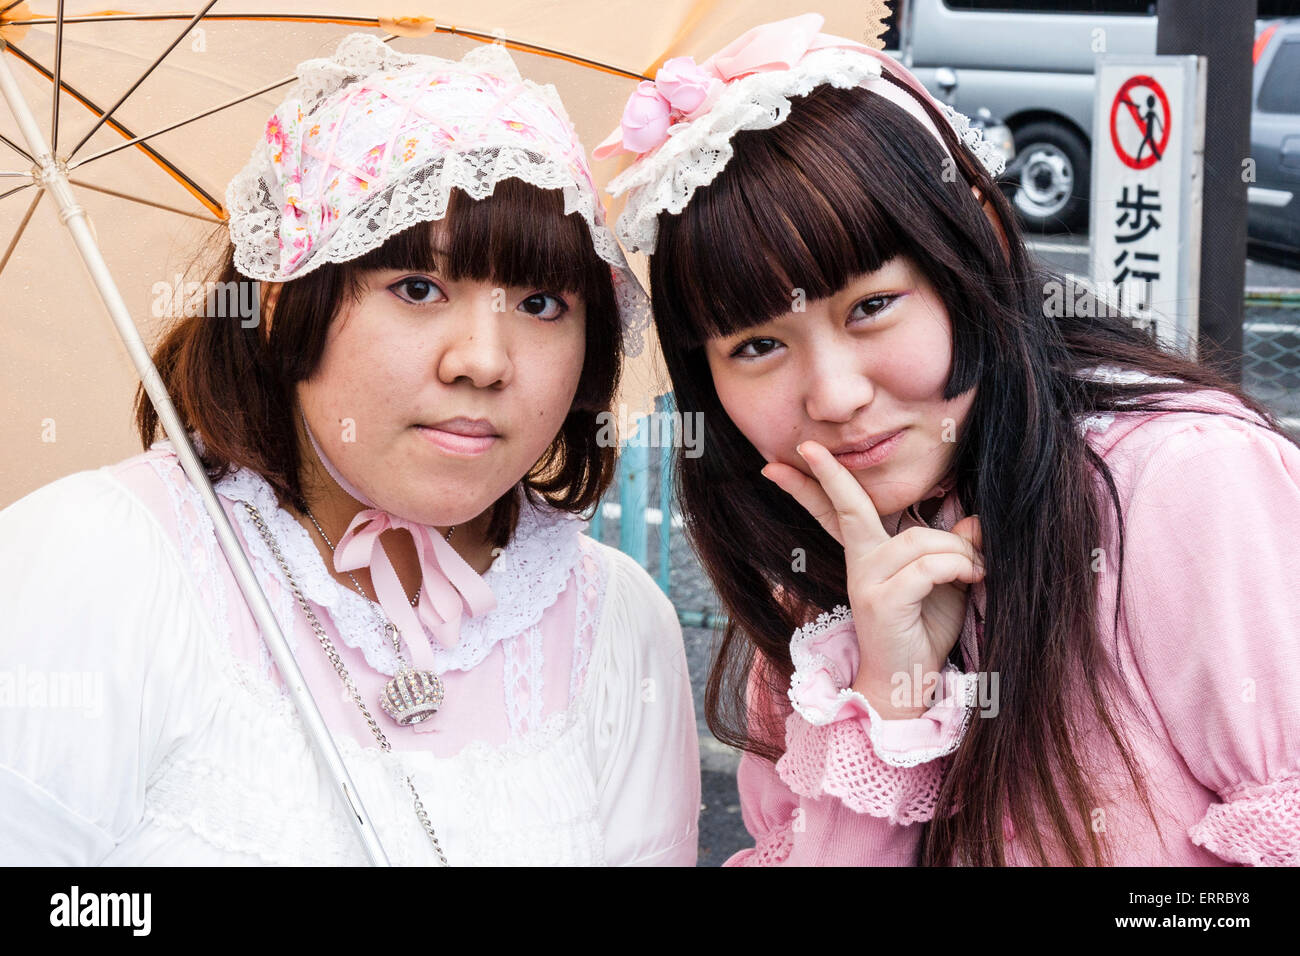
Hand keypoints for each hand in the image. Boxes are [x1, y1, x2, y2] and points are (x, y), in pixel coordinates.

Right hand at [761, 441, 983, 718]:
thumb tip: (975, 521)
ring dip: (958, 553)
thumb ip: (952, 550)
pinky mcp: (883, 601)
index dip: (818, 481)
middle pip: (851, 508)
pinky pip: (927, 568)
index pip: (840, 510)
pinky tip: (972, 578)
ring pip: (920, 541)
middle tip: (809, 448)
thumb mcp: (945, 583)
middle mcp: (861, 563)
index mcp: (868, 555)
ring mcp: (867, 581)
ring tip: (977, 570)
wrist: (908, 683)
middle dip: (829, 475)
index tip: (800, 450)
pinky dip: (957, 568)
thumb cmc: (923, 632)